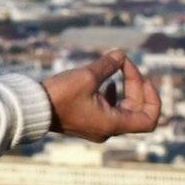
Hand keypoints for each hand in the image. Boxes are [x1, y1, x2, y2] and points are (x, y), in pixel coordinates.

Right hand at [41, 50, 161, 141]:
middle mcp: (107, 129)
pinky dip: (112, 96)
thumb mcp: (87, 76)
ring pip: (123, 110)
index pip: (149, 119)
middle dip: (136, 85)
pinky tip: (105, 82)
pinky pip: (108, 111)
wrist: (30, 109)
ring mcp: (96, 127)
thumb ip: (108, 64)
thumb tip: (121, 54)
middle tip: (125, 64)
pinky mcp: (85, 122)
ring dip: (126, 90)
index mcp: (112, 123)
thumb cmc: (59, 95)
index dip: (153, 98)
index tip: (143, 79)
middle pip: (136, 110)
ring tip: (119, 70)